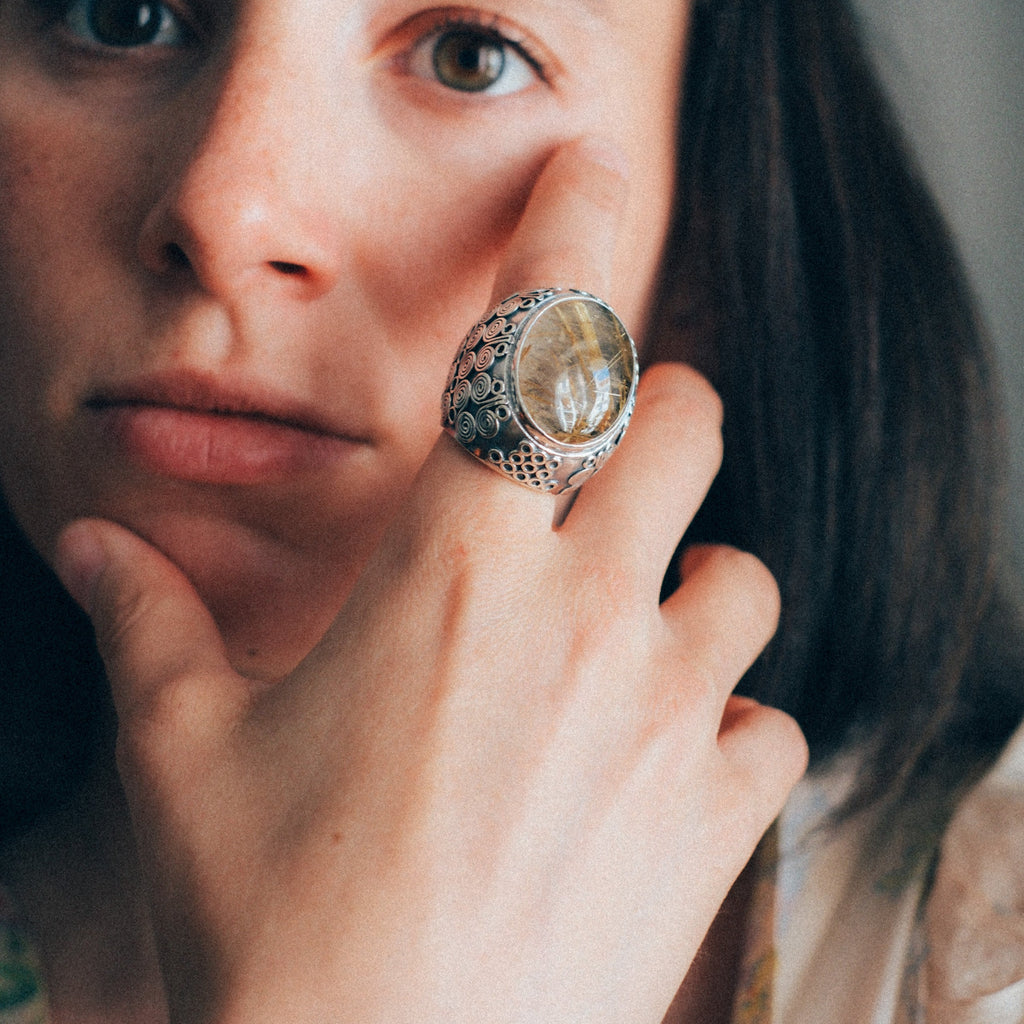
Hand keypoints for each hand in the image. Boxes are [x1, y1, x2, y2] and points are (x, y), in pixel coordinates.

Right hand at [55, 139, 807, 1023]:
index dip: (573, 241)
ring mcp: (667, 714)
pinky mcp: (715, 816)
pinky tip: (667, 768)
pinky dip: (731, 731)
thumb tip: (89, 547)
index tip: (594, 177)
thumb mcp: (186, 752)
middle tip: (609, 463)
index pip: (537, 354)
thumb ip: (146, 624)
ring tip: (633, 637)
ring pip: (746, 577)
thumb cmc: (278, 916)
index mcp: (455, 571)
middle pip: (684, 427)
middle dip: (658, 418)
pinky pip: (771, 728)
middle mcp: (583, 616)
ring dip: (697, 585)